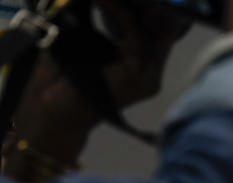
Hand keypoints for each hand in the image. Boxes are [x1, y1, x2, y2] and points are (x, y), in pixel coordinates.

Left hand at [5, 0, 187, 171]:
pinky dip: (120, 14)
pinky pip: (136, 36)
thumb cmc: (65, 77)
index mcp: (143, 66)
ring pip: (153, 31)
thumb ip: (105, 22)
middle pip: (163, 30)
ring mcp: (148, 76)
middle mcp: (151, 73)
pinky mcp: (139, 75)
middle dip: (149, 6)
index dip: (150, 9)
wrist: (55, 107)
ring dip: (133, 5)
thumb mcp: (89, 42)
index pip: (157, 31)